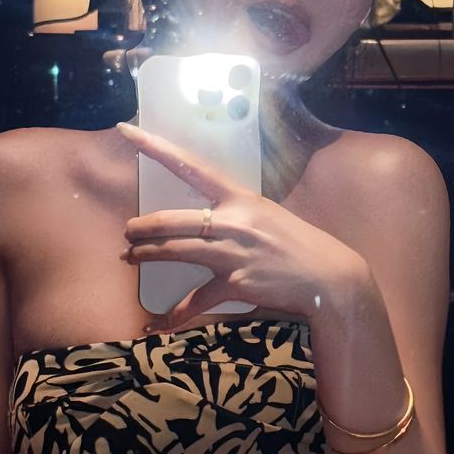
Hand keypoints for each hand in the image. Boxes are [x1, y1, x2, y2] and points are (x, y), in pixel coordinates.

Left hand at [117, 120, 372, 326]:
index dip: (154, 147)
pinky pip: (196, 299)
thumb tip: (208, 218)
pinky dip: (173, 315)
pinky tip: (156, 324)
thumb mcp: (267, 215)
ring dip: (146, 255)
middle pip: (172, 220)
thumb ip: (236, 214)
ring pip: (175, 250)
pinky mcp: (236, 283)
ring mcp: (233, 253)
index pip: (189, 165)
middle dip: (142, 227)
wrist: (327, 276)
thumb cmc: (298, 244)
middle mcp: (233, 221)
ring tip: (129, 256)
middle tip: (127, 231)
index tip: (127, 130)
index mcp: (239, 197)